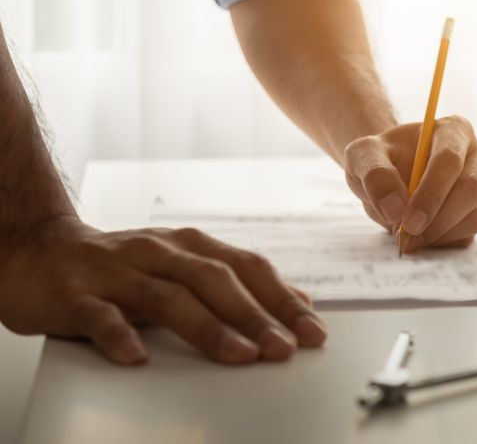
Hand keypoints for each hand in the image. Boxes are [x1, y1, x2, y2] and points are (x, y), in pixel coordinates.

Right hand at [0, 216, 325, 365]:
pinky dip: (121, 335)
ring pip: (168, 298)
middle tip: (284, 348)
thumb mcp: (183, 268)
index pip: (248, 268)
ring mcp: (118, 271)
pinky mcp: (77, 294)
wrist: (38, 251)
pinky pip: (101, 316)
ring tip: (239, 355)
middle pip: (215, 281)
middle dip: (256, 316)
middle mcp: (159, 252)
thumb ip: (235, 285)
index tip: (312, 330)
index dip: (283, 298)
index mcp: (191, 246)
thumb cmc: (122, 267)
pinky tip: (138, 357)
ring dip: (209, 328)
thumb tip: (295, 303)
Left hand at [343, 116, 476, 252]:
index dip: (431, 193)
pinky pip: (468, 233)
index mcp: (453, 130)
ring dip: (439, 234)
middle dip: (438, 219)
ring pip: (474, 215)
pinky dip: (441, 242)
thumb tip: (395, 209)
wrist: (389, 173)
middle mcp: (476, 154)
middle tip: (406, 237)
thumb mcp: (363, 155)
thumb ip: (375, 174)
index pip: (450, 160)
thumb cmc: (381, 157)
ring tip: (407, 238)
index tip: (408, 222)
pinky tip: (419, 236)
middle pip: (471, 188)